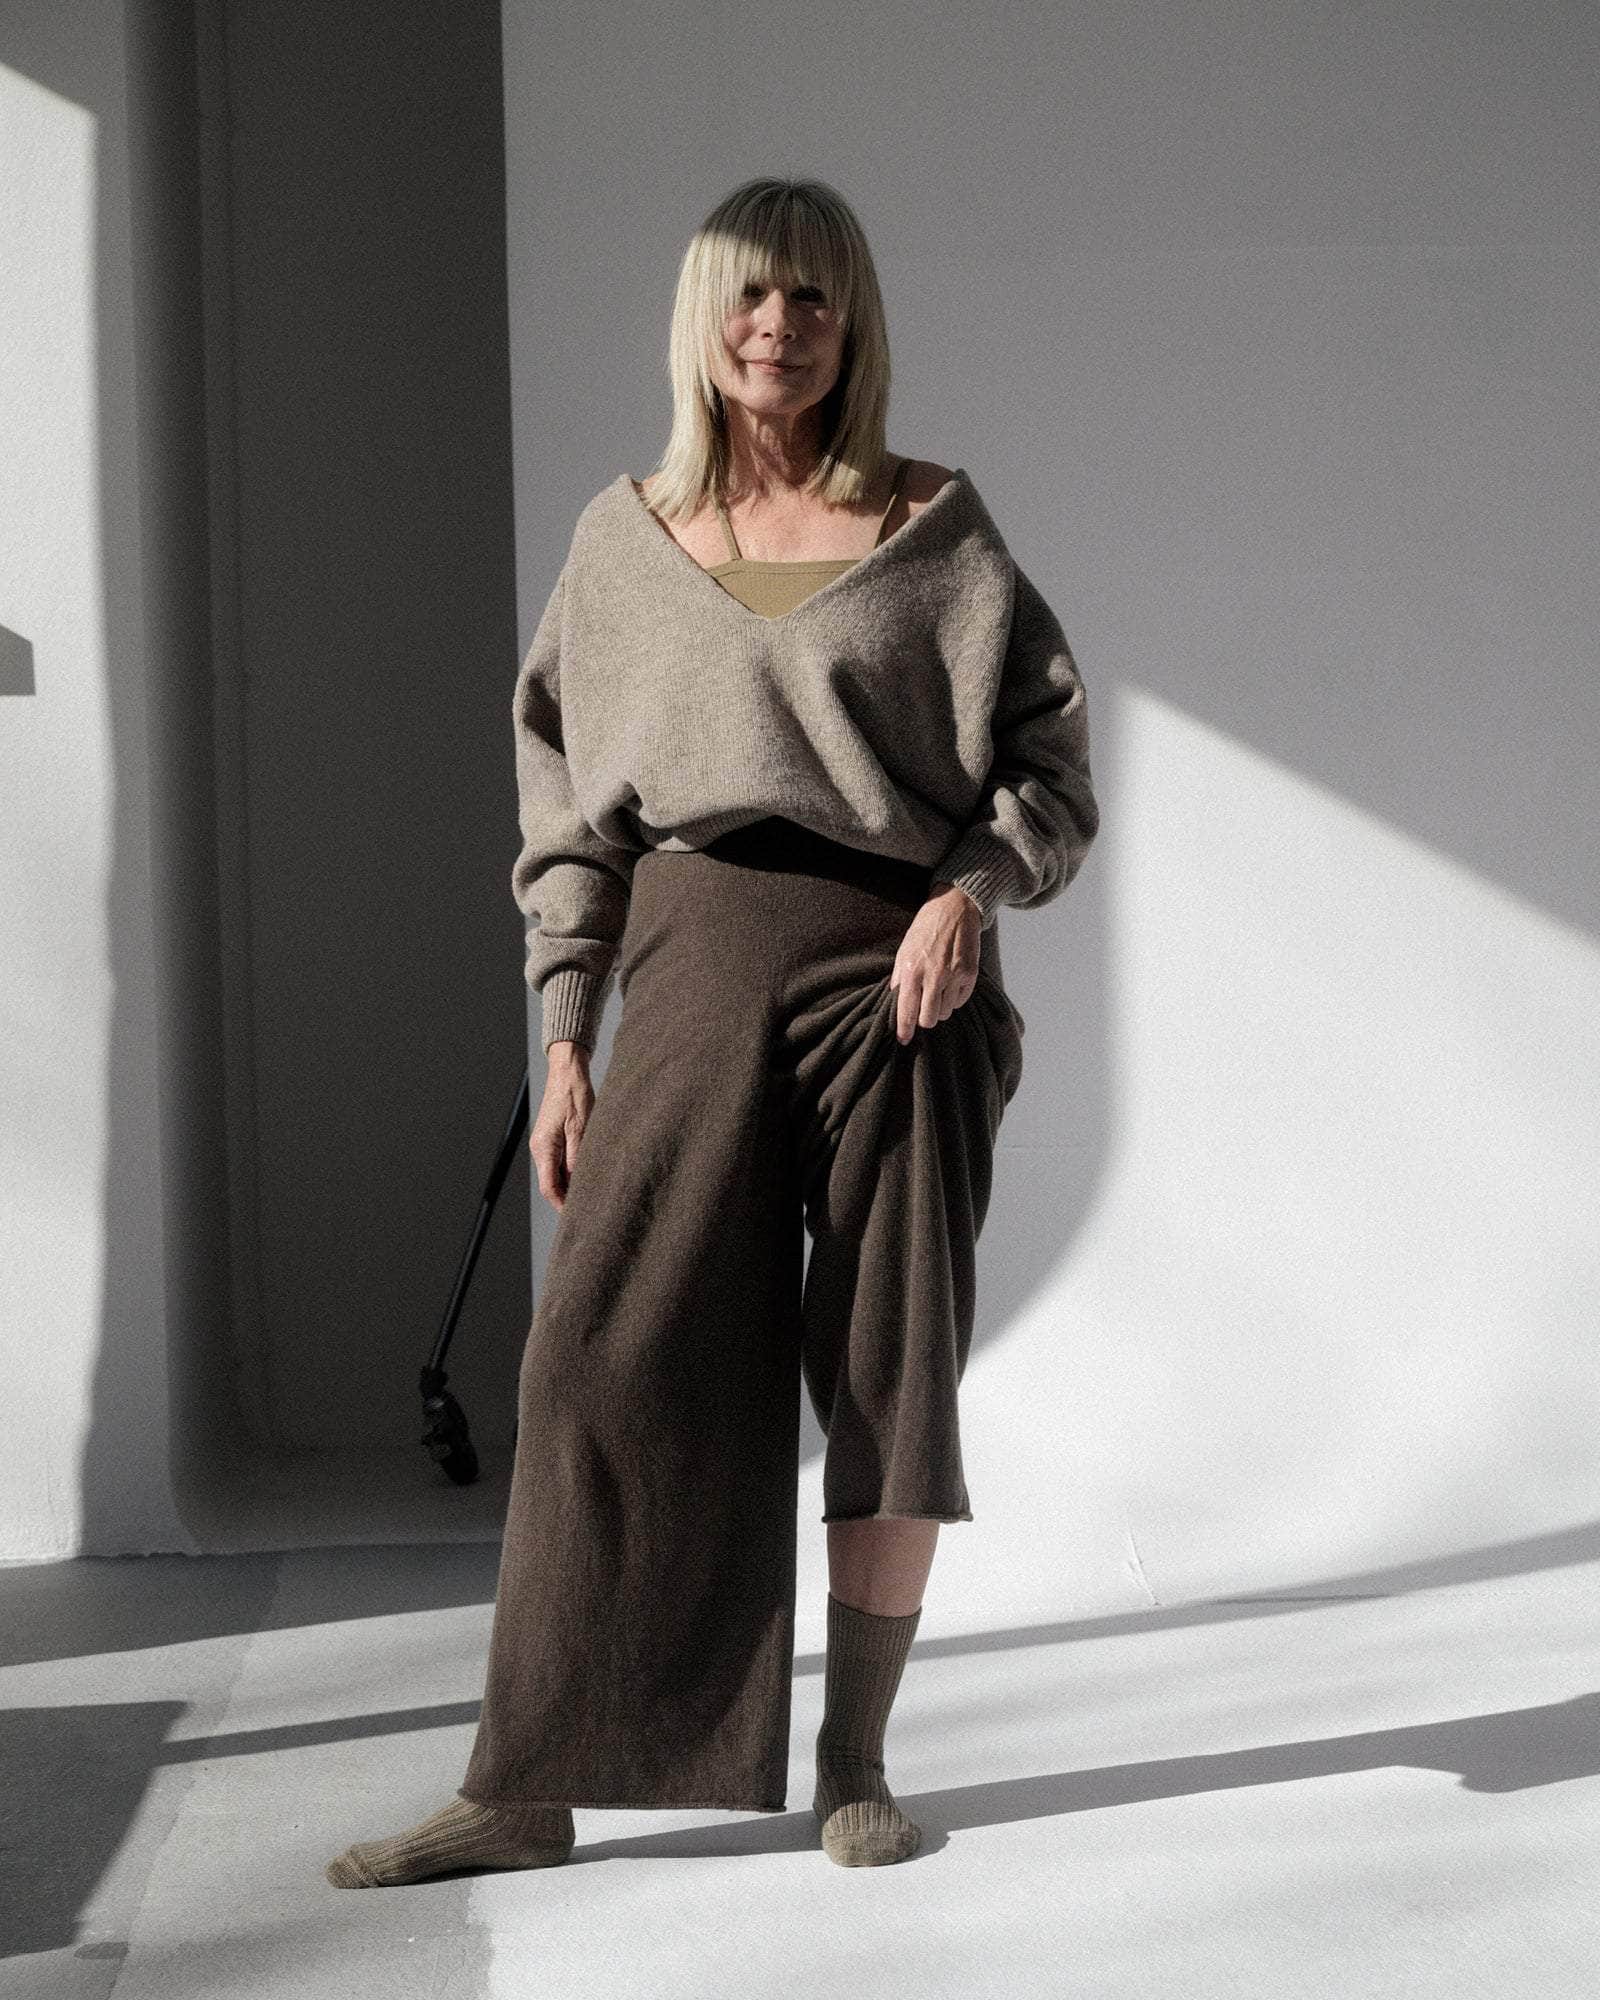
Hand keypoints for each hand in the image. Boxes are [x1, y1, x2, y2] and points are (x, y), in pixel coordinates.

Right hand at [532, 1042, 593, 1210]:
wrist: (568, 1071)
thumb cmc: (575, 1094)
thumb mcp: (581, 1127)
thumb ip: (578, 1157)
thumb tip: (579, 1182)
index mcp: (544, 1148)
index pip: (550, 1188)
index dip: (562, 1205)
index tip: (578, 1217)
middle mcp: (541, 1148)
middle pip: (552, 1184)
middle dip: (568, 1199)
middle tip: (590, 1210)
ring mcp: (546, 1144)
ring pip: (557, 1174)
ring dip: (572, 1185)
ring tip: (593, 1194)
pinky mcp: (554, 1138)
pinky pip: (561, 1162)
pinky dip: (573, 1171)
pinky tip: (589, 1174)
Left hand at [890, 881, 983, 1042]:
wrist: (954, 908)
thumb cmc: (926, 928)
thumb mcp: (904, 949)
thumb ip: (900, 977)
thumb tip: (896, 1000)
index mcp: (912, 970)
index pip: (907, 1010)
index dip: (904, 1029)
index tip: (903, 1040)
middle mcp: (933, 975)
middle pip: (929, 1019)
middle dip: (925, 1018)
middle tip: (924, 1010)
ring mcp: (953, 975)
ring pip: (946, 1012)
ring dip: (940, 1007)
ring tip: (938, 990)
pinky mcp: (970, 974)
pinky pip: (961, 1001)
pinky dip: (954, 998)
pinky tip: (951, 984)